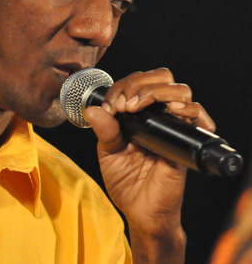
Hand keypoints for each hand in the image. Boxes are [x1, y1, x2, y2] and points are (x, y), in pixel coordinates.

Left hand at [83, 68, 214, 242]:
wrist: (140, 211)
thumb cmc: (126, 182)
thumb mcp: (108, 153)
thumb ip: (104, 131)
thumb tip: (92, 109)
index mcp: (138, 115)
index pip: (137, 82)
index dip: (122, 87)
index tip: (111, 107)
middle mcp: (158, 117)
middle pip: (161, 78)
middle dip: (139, 83)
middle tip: (124, 105)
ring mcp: (172, 128)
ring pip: (179, 91)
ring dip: (155, 91)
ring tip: (137, 107)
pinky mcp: (184, 142)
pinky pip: (197, 118)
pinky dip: (188, 109)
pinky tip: (172, 111)